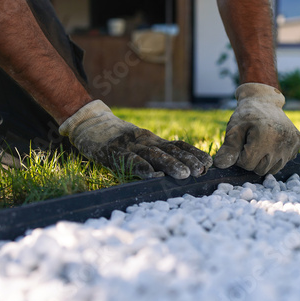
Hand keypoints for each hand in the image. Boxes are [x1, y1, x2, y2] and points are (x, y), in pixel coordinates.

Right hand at [59, 100, 212, 178]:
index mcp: (152, 140)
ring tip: (186, 175)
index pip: (177, 145)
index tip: (209, 163)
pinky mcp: (114, 152)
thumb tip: (177, 170)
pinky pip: (130, 160)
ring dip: (171, 165)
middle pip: (170, 150)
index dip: (194, 153)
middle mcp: (145, 141)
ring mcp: (130, 146)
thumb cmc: (117, 140)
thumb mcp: (139, 144)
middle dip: (188, 160)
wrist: (89, 124)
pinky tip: (154, 176)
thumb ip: (154, 153)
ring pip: (154, 155)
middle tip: (202, 171)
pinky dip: (142, 168)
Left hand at [214, 83, 299, 174]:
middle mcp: (282, 141)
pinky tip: (272, 142)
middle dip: (252, 160)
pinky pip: (284, 161)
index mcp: (265, 136)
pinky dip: (276, 156)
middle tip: (251, 143)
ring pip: (273, 169)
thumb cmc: (246, 115)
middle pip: (260, 169)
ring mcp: (292, 143)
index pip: (247, 164)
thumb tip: (220, 165)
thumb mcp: (234, 129)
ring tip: (261, 143)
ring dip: (264, 161)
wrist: (264, 100)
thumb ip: (228, 148)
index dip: (240, 157)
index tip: (241, 144)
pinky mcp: (298, 142)